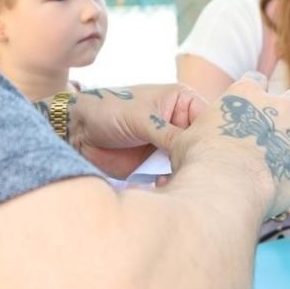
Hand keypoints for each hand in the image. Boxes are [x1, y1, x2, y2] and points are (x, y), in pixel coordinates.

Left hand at [64, 85, 208, 177]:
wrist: (76, 130)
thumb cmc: (107, 108)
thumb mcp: (140, 117)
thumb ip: (168, 132)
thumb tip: (192, 149)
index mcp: (181, 101)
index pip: (209, 119)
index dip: (213, 136)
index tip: (212, 154)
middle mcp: (178, 124)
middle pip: (200, 144)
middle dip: (199, 159)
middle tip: (199, 173)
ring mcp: (168, 145)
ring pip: (187, 163)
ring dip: (184, 173)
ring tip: (178, 180)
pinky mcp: (155, 164)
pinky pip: (171, 176)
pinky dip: (170, 182)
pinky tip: (165, 187)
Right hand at [168, 74, 289, 219]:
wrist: (224, 187)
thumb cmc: (199, 159)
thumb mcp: (184, 140)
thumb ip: (186, 134)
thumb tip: (164, 140)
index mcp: (245, 95)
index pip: (255, 80)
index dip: (252, 93)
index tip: (247, 108)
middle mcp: (277, 109)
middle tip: (284, 126)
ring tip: (281, 169)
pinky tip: (285, 191)